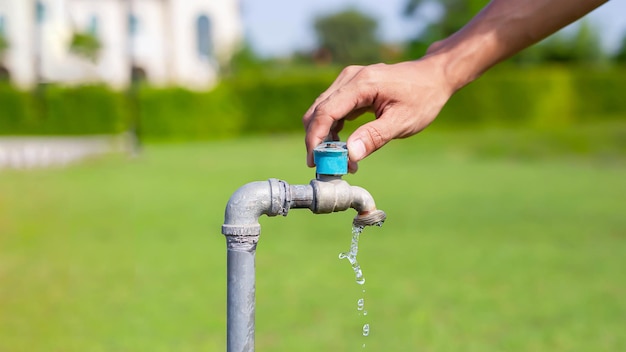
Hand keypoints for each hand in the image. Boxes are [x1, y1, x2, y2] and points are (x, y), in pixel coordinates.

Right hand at [303, 58, 454, 171]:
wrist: (434, 76)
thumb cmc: (423, 97)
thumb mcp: (402, 121)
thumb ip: (374, 137)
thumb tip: (349, 155)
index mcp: (362, 84)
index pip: (326, 112)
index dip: (315, 138)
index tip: (314, 161)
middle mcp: (350, 78)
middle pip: (318, 111)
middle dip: (317, 140)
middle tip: (325, 166)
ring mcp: (349, 80)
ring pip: (322, 110)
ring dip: (325, 137)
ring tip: (341, 160)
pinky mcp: (351, 87)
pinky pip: (332, 109)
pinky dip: (333, 129)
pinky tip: (344, 146)